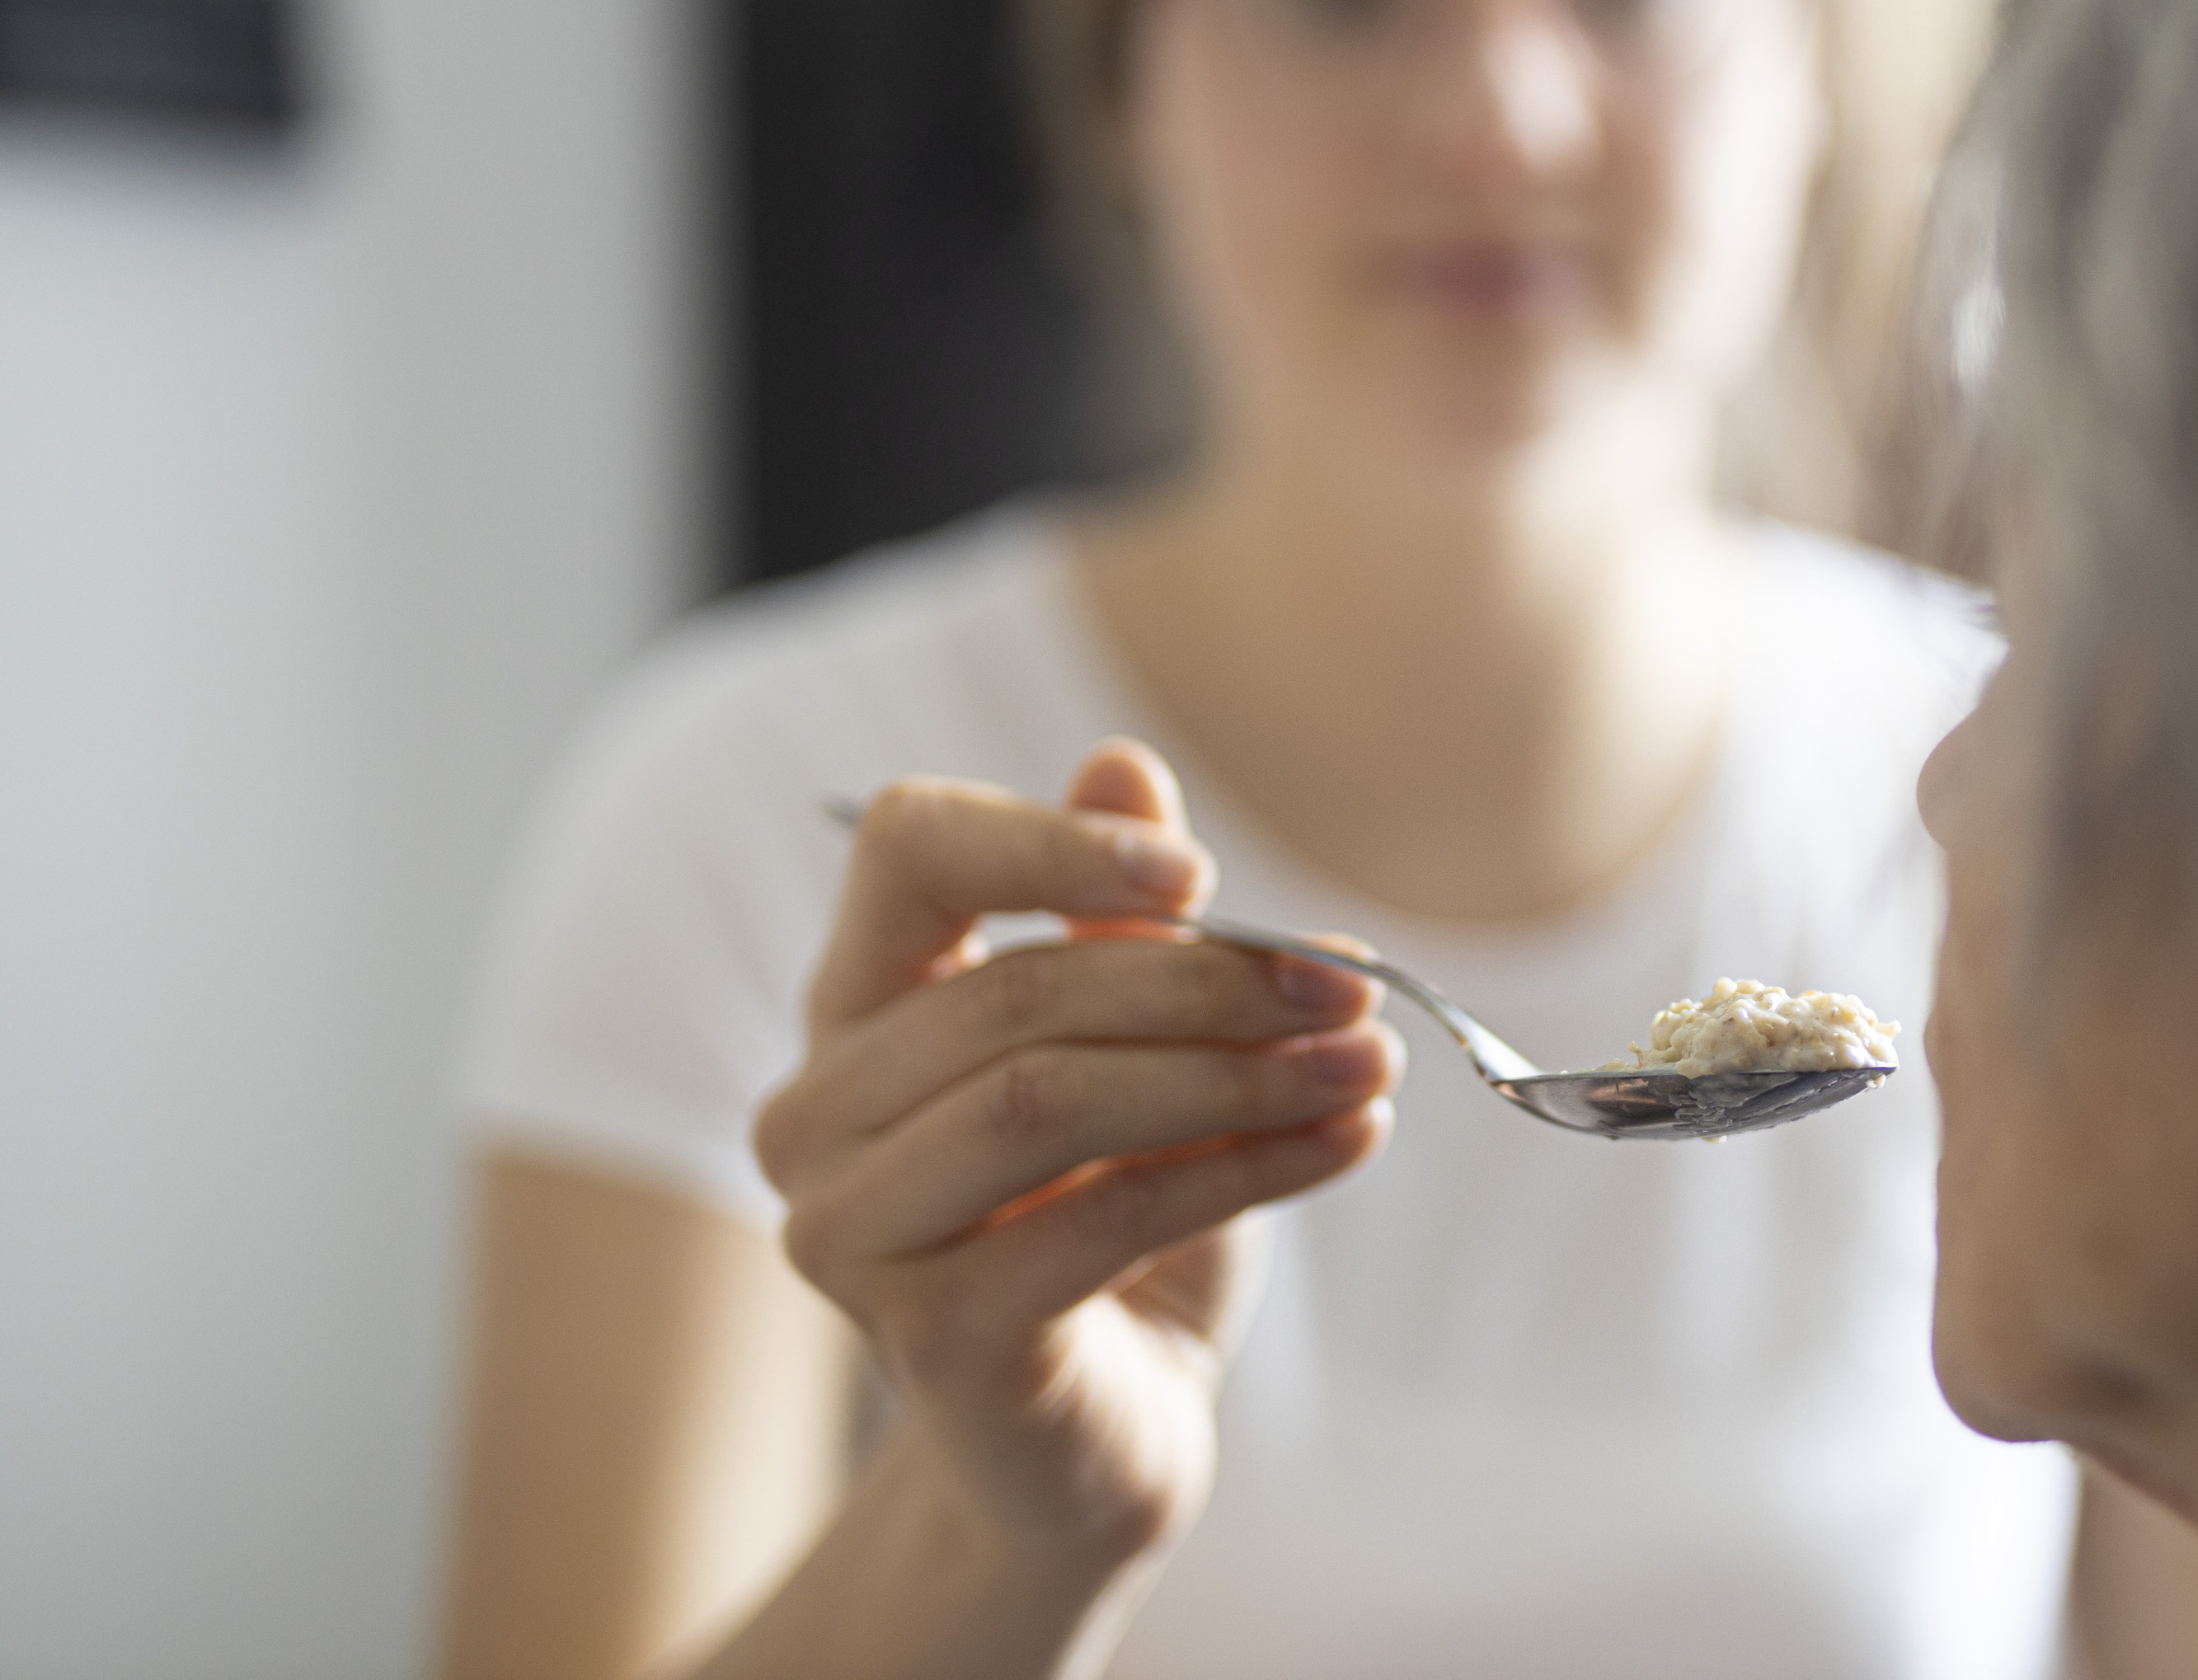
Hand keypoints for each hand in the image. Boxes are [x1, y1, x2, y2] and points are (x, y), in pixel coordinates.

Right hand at [750, 740, 1400, 1588]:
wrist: (1100, 1442)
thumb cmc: (1115, 1219)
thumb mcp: (1138, 1051)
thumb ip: (1118, 919)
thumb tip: (1124, 764)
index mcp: (858, 1007)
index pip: (904, 849)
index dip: (1049, 840)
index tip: (1201, 874)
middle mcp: (817, 1113)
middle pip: (1014, 990)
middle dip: (1211, 980)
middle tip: (1354, 981)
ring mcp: (851, 1234)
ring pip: (1048, 1099)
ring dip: (1237, 1071)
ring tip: (1371, 1060)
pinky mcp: (928, 1339)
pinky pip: (1101, 1217)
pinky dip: (1247, 1166)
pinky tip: (1351, 1140)